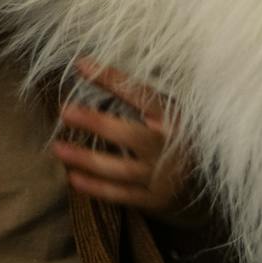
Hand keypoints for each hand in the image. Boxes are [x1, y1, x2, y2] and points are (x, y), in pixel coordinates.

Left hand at [52, 59, 207, 227]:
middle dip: (97, 123)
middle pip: (132, 135)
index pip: (141, 94)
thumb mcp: (162, 110)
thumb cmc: (172, 134)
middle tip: (64, 111)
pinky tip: (73, 178)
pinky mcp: (155, 199)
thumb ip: (132, 92)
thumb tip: (87, 63)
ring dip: (88, 159)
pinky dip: (97, 188)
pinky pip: (122, 194)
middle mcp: (170, 147)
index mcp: (173, 117)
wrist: (203, 179)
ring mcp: (163, 176)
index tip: (81, 64)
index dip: (112, 79)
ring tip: (58, 149)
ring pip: (122, 169)